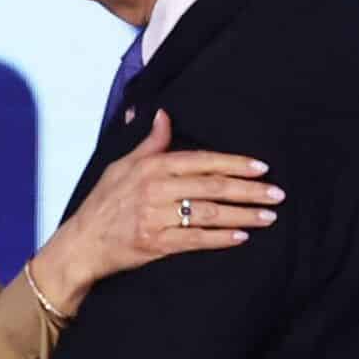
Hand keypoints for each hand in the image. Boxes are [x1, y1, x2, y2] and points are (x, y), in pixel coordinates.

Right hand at [28, 109, 281, 313]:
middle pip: (212, 187)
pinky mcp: (155, 243)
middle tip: (277, 194)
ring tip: (268, 217)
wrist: (81, 243)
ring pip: (208, 214)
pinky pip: (196, 240)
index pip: (201, 161)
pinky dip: (220, 238)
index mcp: (150, 167)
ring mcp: (155, 217)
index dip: (234, 163)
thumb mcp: (121, 166)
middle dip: (248, 190)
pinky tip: (241, 237)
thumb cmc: (103, 203)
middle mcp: (154, 190)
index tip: (261, 167)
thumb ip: (150, 144)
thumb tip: (164, 115)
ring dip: (242, 216)